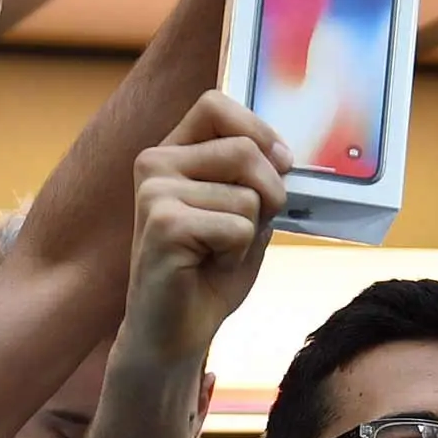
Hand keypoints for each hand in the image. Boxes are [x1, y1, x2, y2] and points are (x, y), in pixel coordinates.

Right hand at [122, 93, 289, 356]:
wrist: (174, 332)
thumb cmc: (208, 272)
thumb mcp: (242, 211)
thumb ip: (256, 176)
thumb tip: (283, 154)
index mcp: (171, 153)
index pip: (215, 104)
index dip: (258, 130)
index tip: (278, 164)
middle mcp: (155, 164)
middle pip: (245, 150)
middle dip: (268, 194)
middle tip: (241, 232)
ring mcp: (154, 193)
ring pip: (248, 195)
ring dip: (249, 235)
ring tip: (216, 254)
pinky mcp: (164, 225)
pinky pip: (239, 227)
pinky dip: (237, 256)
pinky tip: (206, 268)